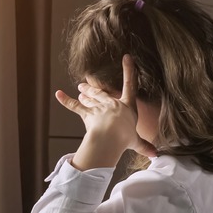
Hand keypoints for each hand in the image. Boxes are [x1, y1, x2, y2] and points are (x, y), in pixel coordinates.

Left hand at [55, 54, 156, 169]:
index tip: (127, 57)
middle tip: (85, 85)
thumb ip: (143, 146)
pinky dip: (65, 100)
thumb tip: (155, 154)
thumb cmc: (125, 137)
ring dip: (85, 94)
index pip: (130, 85)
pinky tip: (58, 94)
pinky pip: (74, 106)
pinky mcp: (87, 114)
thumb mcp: (136, 141)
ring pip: (90, 99)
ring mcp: (98, 108)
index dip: (129, 70)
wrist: (110, 136)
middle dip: (94, 89)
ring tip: (80, 89)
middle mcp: (112, 104)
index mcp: (127, 107)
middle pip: (102, 93)